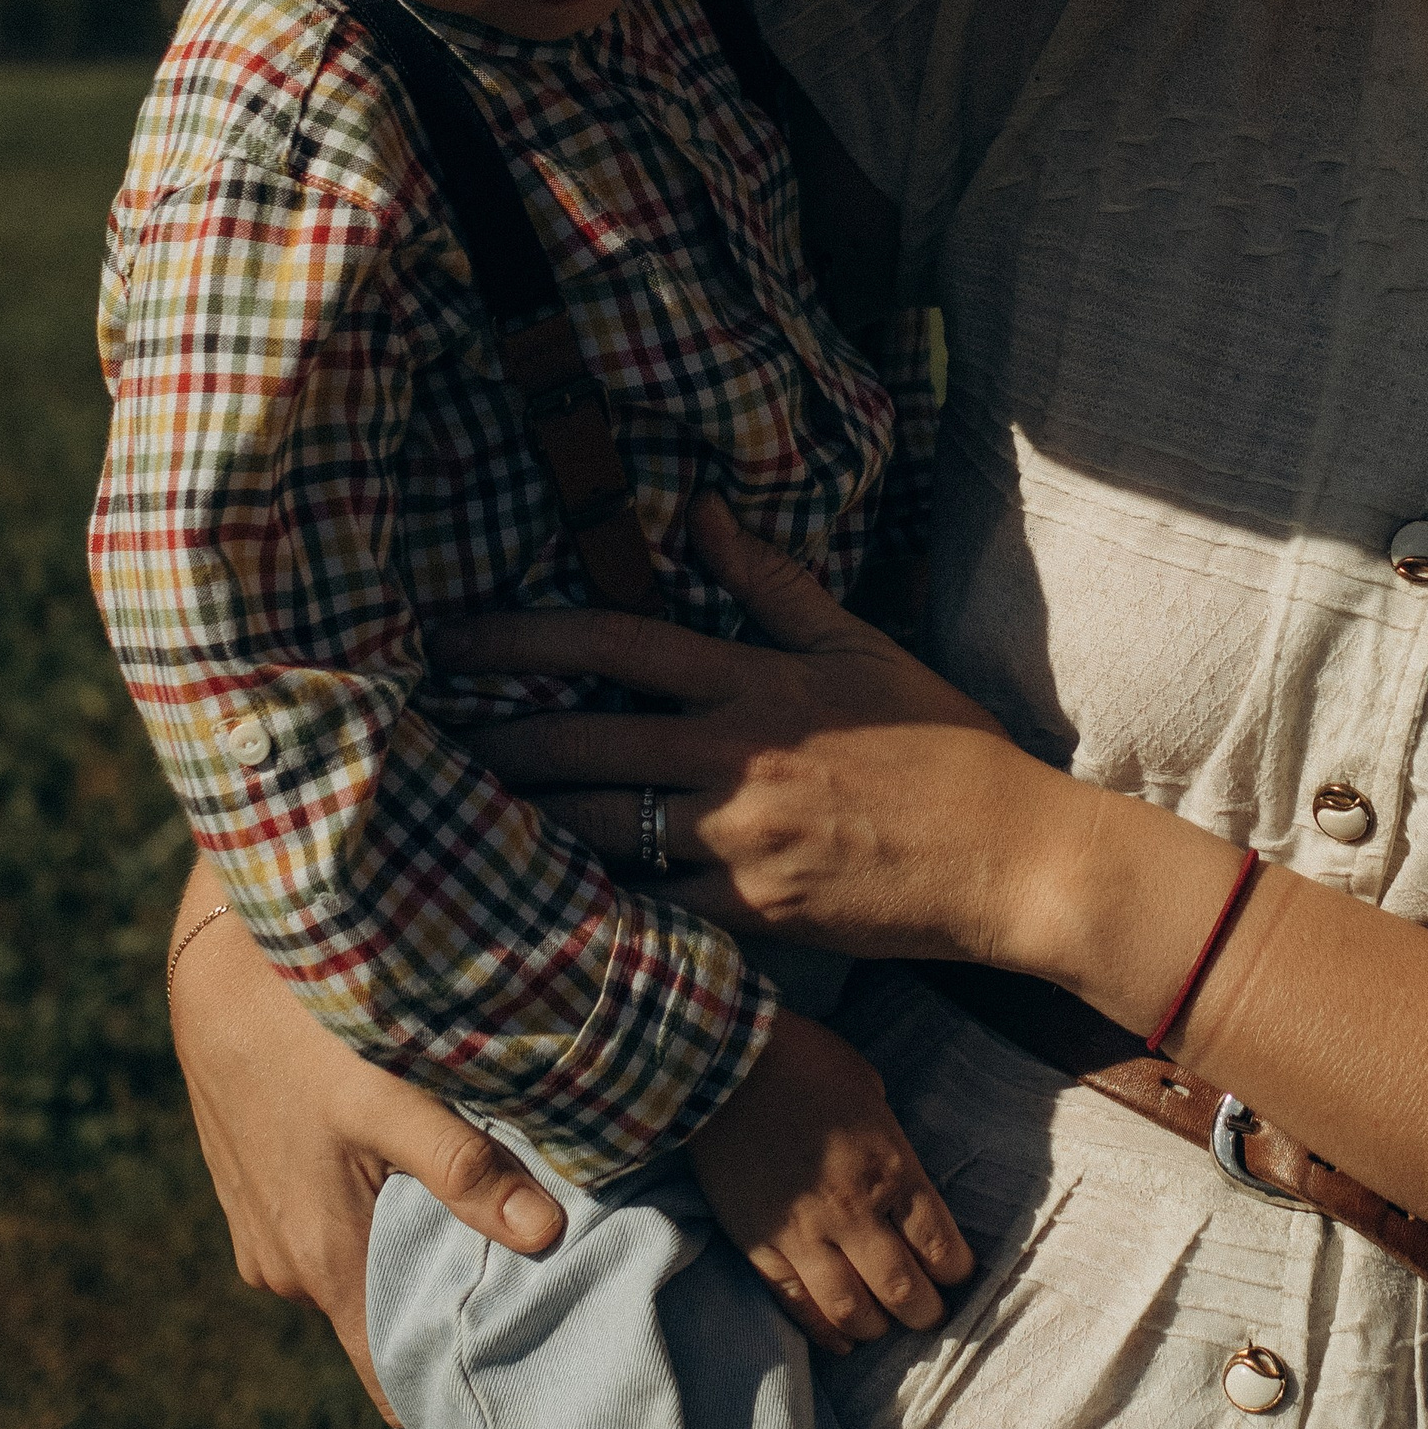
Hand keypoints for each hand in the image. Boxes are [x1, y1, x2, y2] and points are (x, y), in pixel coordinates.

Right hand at [166, 866, 565, 1421]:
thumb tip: (546, 1236)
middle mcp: (286, 1269)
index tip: (522, 1376)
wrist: (221, 967)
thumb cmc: (306, 1030)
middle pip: (382, 1324)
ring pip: (358, 1273)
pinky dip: (373, 1219)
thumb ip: (464, 1169)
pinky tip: (417, 1178)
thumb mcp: (390, 1097)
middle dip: (448, 1311)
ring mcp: (263, 1235)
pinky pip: (328, 1234)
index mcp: (323, 1263)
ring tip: (488, 1226)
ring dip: (413, 1254)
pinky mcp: (256, 1197)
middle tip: (532, 1285)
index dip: (452, 1383)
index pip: (390, 1377)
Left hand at [436, 496, 1085, 965]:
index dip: (523, 638)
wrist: (1008, 855)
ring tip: (452, 815)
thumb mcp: (862, 646)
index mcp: (759, 682)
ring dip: (517, 823)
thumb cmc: (942, 744)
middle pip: (582, 744)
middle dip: (492, 741)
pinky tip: (533, 898)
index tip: (451, 637)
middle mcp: (736, 758)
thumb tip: (699, 514)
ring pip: (597, 832)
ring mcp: (739, 842)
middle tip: (419, 740)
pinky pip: (645, 909)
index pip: (617, 644)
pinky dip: (587, 903)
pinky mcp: (750, 914)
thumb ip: (773, 584)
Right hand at [688, 1008, 973, 1353]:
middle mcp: (852, 1212)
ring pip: (851, 1309)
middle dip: (926, 1312)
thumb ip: (886, 1136)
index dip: (956, 1271)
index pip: (939, 1244)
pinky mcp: (759, 1248)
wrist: (720, 1066)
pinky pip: (796, 1305)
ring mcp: (803, 1236)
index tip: (960, 1276)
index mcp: (890, 1168)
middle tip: (932, 1315)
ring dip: (877, 1327)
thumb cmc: (802, 1061)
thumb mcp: (868, 1086)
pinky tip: (841, 1342)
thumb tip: (892, 1164)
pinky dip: (822, 1331)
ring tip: (886, 1327)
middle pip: (902, 1288)